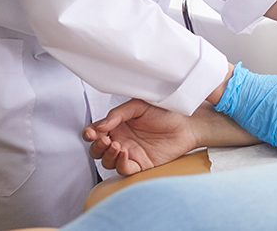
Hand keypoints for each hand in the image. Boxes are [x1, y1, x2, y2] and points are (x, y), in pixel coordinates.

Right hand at [83, 99, 200, 175]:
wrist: (187, 123)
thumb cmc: (166, 112)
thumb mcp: (139, 105)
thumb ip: (118, 114)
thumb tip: (100, 126)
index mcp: (118, 126)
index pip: (95, 133)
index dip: (89, 134)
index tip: (91, 133)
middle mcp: (121, 140)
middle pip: (97, 151)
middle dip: (96, 147)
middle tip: (104, 140)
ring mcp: (130, 154)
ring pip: (108, 162)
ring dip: (107, 155)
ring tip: (117, 145)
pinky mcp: (141, 165)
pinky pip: (124, 170)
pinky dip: (121, 164)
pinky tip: (125, 153)